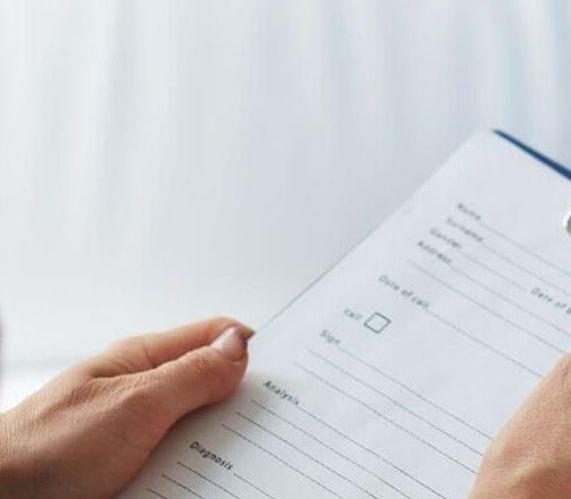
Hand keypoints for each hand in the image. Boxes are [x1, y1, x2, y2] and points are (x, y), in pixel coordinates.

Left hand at [0, 317, 252, 498]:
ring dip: (218, 450)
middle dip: (243, 407)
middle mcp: (140, 391)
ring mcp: (132, 432)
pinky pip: (176, 466)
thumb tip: (240, 345)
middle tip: (272, 430)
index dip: (257, 349)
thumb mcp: (135, 405)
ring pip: (198, 434)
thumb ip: (191, 374)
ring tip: (237, 465)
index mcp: (144, 360)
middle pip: (214, 389)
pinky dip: (194, 475)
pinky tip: (204, 484)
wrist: (1, 498)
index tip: (293, 374)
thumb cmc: (45, 449)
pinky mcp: (126, 469)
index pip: (218, 336)